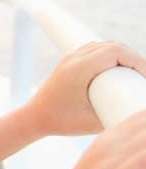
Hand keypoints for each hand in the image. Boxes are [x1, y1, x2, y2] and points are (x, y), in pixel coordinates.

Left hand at [25, 42, 145, 135]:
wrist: (34, 117)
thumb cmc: (61, 122)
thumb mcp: (93, 123)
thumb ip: (117, 114)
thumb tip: (136, 112)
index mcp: (78, 69)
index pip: (116, 51)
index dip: (137, 61)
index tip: (145, 78)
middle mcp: (74, 59)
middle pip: (113, 45)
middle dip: (133, 59)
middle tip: (143, 78)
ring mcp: (71, 58)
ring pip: (105, 45)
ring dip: (123, 55)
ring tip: (134, 76)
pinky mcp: (70, 61)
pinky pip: (96, 50)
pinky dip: (111, 56)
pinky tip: (118, 71)